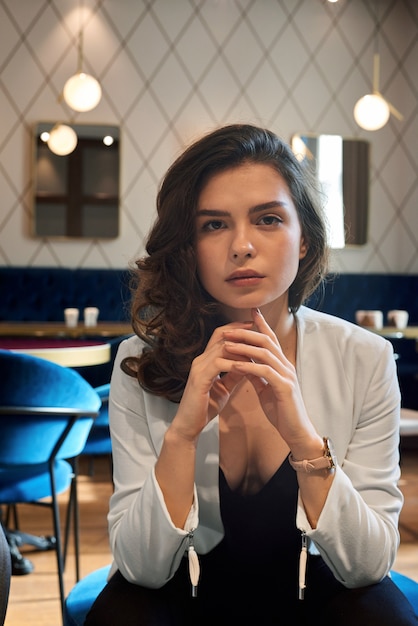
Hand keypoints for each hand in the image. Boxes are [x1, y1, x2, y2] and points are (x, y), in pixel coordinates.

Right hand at [171, 320, 252, 441]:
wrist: (189, 426)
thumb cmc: (205, 407)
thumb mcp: (224, 388)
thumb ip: (234, 375)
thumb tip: (248, 365)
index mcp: (205, 361)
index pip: (220, 336)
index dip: (236, 329)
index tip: (254, 325)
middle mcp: (200, 360)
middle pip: (220, 336)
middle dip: (240, 331)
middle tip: (257, 326)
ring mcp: (198, 368)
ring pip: (221, 347)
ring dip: (240, 346)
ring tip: (257, 345)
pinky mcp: (199, 379)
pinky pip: (218, 364)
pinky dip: (234, 363)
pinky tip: (248, 365)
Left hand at [222, 309, 318, 448]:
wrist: (296, 433)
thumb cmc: (282, 412)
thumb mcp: (266, 390)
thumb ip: (257, 376)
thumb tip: (244, 365)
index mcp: (283, 365)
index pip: (271, 339)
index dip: (261, 325)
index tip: (249, 312)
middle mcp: (287, 366)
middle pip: (267, 341)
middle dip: (246, 333)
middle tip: (228, 329)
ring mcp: (287, 376)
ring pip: (266, 353)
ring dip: (244, 347)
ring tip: (226, 344)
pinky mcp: (285, 388)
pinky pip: (265, 372)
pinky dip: (249, 366)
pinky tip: (235, 364)